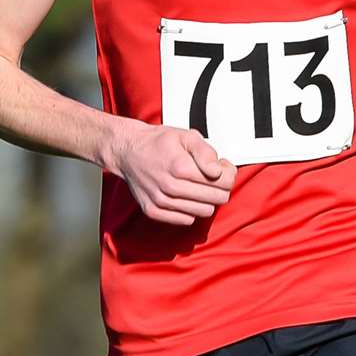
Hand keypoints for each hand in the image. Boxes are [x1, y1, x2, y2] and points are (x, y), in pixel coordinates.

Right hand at [111, 121, 236, 226]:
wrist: (127, 151)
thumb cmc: (158, 142)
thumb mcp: (186, 135)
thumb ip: (205, 151)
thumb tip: (218, 171)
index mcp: (181, 167)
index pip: (224, 182)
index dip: (228, 173)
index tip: (222, 166)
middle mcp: (171, 187)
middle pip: (218, 199)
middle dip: (220, 187)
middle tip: (212, 176)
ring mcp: (161, 202)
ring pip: (204, 211)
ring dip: (206, 199)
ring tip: (198, 184)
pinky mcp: (154, 212)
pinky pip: (187, 220)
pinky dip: (191, 208)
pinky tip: (185, 194)